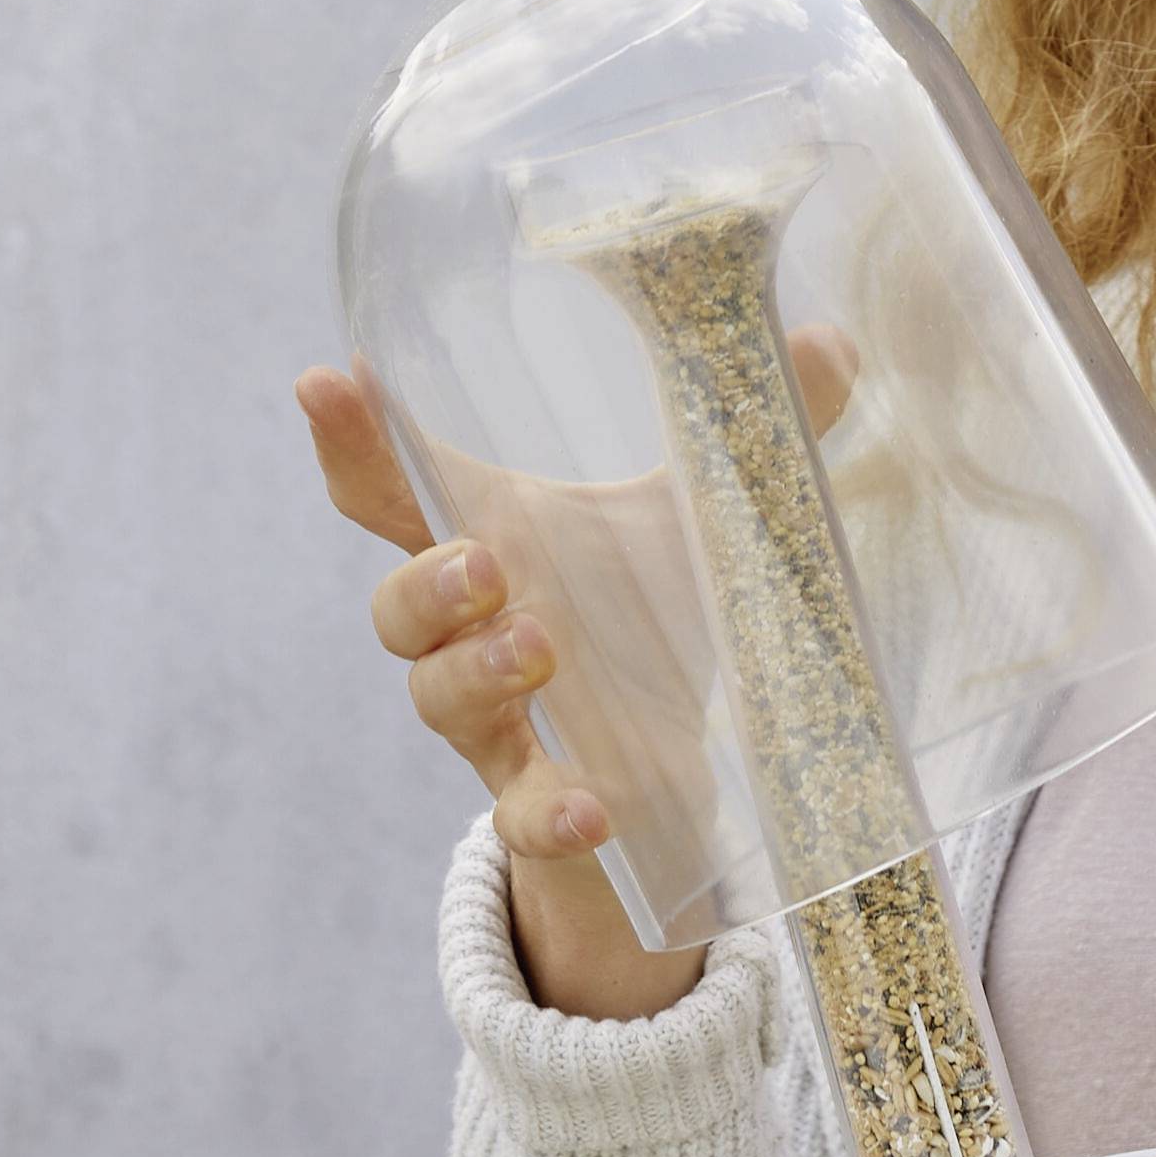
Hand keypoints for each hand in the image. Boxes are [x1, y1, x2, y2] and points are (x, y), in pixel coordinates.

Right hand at [295, 350, 851, 1022]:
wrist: (677, 765)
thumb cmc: (657, 608)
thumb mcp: (703, 512)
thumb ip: (760, 424)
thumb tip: (829, 343)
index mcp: (494, 539)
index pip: (394, 490)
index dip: (353, 441)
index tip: (326, 383)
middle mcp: (473, 630)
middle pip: (396, 606)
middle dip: (425, 581)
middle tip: (485, 561)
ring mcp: (500, 722)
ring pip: (437, 699)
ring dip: (476, 672)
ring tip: (540, 648)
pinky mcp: (544, 798)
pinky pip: (519, 813)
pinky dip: (545, 811)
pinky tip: (590, 807)